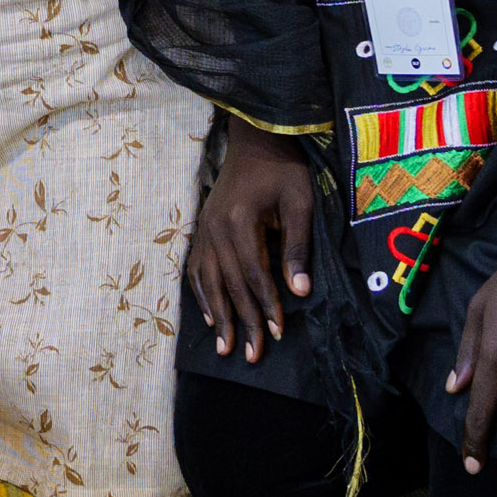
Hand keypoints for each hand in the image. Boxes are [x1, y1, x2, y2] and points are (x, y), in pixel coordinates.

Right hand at [184, 125, 317, 364]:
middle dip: (243, 323)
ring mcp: (203, 229)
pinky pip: (197, 269)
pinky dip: (203, 295)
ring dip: (219, 317)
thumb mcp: (300, 202)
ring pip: (209, 282)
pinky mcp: (201, 229)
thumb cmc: (284, 169)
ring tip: (226, 347)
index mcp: (240, 221)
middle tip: (253, 356)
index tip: (278, 334)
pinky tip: (211, 316)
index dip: (267, 306)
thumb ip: (297, 246)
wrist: (255, 139)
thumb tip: (299, 291)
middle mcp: (215, 229)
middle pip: (230, 285)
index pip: (254, 275)